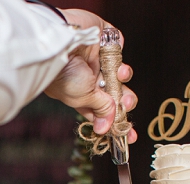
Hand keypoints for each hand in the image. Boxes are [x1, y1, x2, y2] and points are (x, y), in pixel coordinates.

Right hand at [45, 10, 137, 140]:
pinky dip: (121, 58)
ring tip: (121, 76)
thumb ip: (101, 109)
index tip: (130, 137)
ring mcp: (97, 60)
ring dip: (124, 78)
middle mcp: (89, 78)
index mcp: (81, 95)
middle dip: (125, 102)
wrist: (60, 45)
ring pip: (119, 74)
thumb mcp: (83, 98)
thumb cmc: (64, 75)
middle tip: (127, 104)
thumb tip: (106, 128)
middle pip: (114, 94)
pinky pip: (119, 50)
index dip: (115, 123)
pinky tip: (116, 63)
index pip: (102, 112)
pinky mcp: (105, 41)